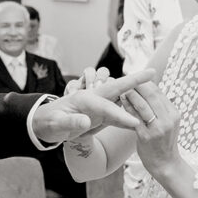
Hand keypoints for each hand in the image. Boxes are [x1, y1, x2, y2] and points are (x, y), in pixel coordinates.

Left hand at [33, 69, 154, 142]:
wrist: (43, 124)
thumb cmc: (48, 122)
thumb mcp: (56, 124)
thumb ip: (71, 122)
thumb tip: (87, 121)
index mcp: (84, 99)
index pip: (106, 106)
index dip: (121, 114)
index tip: (136, 122)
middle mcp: (93, 98)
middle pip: (117, 89)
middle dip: (135, 82)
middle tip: (152, 73)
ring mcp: (97, 106)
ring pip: (120, 100)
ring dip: (136, 96)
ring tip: (154, 91)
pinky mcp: (98, 114)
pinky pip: (117, 113)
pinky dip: (129, 115)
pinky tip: (141, 118)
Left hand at [118, 81, 182, 178]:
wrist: (165, 164)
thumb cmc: (164, 142)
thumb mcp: (168, 123)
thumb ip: (161, 108)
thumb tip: (150, 90)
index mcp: (174, 114)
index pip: (159, 92)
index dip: (146, 83)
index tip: (135, 78)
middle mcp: (168, 120)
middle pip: (152, 95)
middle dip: (138, 85)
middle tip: (125, 79)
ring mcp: (158, 129)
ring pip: (143, 105)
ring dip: (131, 95)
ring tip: (121, 89)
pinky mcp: (146, 137)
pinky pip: (134, 119)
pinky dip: (127, 108)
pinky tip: (120, 103)